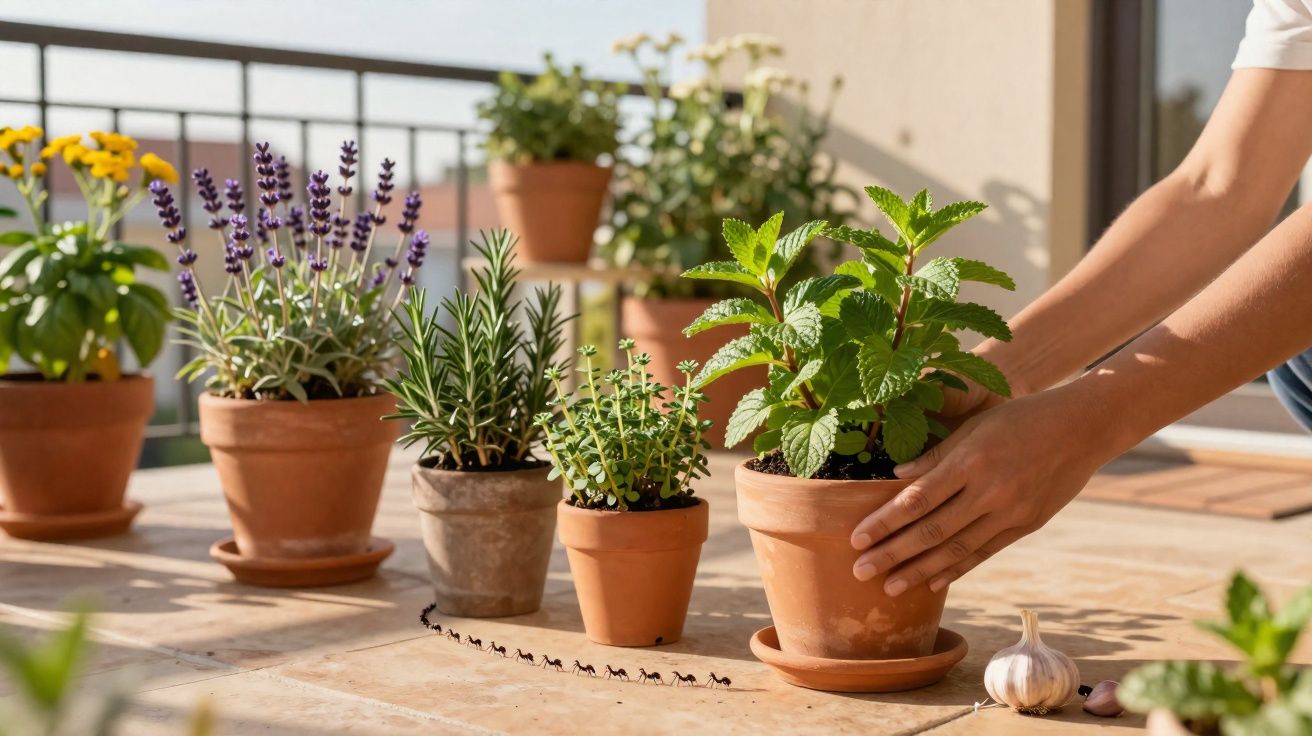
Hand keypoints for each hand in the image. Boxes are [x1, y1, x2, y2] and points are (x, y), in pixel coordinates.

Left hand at [850, 384, 1115, 595]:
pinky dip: (957, 570)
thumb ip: (935, 455)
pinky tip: (933, 583)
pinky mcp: (1027, 525)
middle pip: (932, 531)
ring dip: (920, 571)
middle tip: (860, 571)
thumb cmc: (1020, 418)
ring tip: (890, 588)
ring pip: (957, 549)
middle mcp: (990, 491)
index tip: (856, 538)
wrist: (1081, 428)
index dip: (884, 521)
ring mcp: (1011, 513)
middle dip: (893, 554)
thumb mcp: (974, 426)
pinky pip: (985, 553)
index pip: (917, 499)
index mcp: (971, 460)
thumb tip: (895, 478)